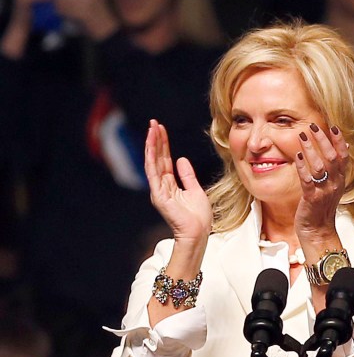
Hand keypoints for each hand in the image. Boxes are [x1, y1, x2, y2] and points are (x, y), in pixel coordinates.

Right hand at [144, 120, 211, 246]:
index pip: (164, 160)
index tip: (161, 129)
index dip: (163, 144)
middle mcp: (161, 186)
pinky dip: (152, 158)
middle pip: (157, 158)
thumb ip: (187, 175)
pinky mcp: (159, 195)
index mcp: (170, 185)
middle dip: (155, 140)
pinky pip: (154, 173)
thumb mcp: (195, 190)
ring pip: (153, 162)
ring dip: (152, 145)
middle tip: (154, 122)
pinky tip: (152, 145)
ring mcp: (158, 190)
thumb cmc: (198, 217)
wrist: (198, 233)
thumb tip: (181, 159)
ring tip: (152, 129)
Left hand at [293, 122, 349, 240]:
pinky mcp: (312, 199)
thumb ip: (338, 168)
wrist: (318, 231)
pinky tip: (297, 155)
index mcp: (340, 180)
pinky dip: (302, 167)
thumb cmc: (322, 208)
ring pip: (320, 166)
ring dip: (311, 149)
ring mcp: (324, 192)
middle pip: (332, 158)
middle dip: (323, 140)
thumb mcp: (334, 186)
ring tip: (302, 135)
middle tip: (314, 126)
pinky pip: (307, 180)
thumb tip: (346, 147)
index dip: (339, 141)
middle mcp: (335, 184)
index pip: (344, 157)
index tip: (333, 127)